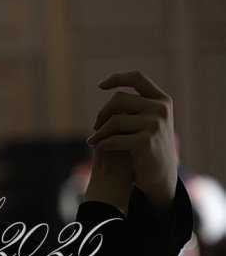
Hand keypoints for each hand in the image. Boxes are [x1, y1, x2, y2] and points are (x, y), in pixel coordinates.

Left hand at [87, 71, 178, 209]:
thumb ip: (135, 107)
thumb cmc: (148, 148)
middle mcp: (160, 109)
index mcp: (162, 100)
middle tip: (96, 127)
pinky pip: (114, 139)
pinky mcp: (145, 141)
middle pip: (119, 99)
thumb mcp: (147, 122)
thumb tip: (109, 89)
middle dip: (103, 113)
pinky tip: (97, 147)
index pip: (137, 78)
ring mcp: (155, 124)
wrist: (160, 177)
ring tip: (93, 140)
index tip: (100, 85)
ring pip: (114, 120)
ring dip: (100, 132)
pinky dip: (103, 143)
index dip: (117, 78)